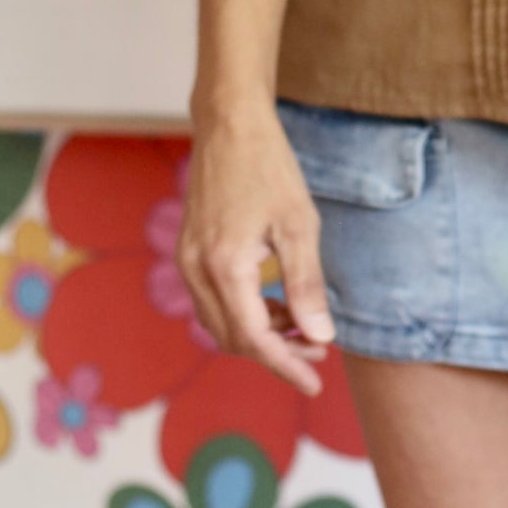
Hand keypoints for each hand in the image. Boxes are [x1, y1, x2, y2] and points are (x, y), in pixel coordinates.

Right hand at [176, 106, 334, 395]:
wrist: (229, 125)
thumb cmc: (269, 168)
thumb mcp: (300, 226)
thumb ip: (306, 286)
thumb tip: (319, 337)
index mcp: (225, 267)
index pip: (254, 339)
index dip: (286, 366)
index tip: (316, 382)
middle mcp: (197, 270)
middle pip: (233, 339)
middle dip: (276, 353)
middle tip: (319, 353)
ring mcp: (187, 261)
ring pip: (220, 324)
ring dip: (260, 335)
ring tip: (303, 328)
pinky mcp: (189, 252)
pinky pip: (213, 302)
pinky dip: (244, 314)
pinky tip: (276, 305)